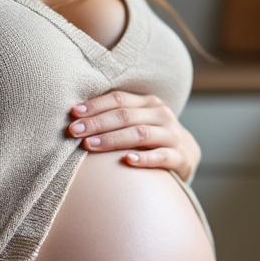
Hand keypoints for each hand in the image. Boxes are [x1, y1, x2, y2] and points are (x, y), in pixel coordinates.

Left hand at [67, 90, 200, 181]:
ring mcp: (172, 136)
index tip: (73, 114)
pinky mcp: (180, 157)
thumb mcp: (137, 121)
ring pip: (141, 134)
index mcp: (149, 103)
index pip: (120, 99)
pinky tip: (127, 161)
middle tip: (74, 132)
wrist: (185, 155)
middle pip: (126, 116)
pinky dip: (144, 158)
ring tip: (91, 145)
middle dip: (97, 123)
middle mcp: (162, 115)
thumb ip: (115, 116)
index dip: (96, 105)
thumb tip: (75, 116)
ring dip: (113, 139)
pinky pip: (161, 157)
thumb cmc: (150, 137)